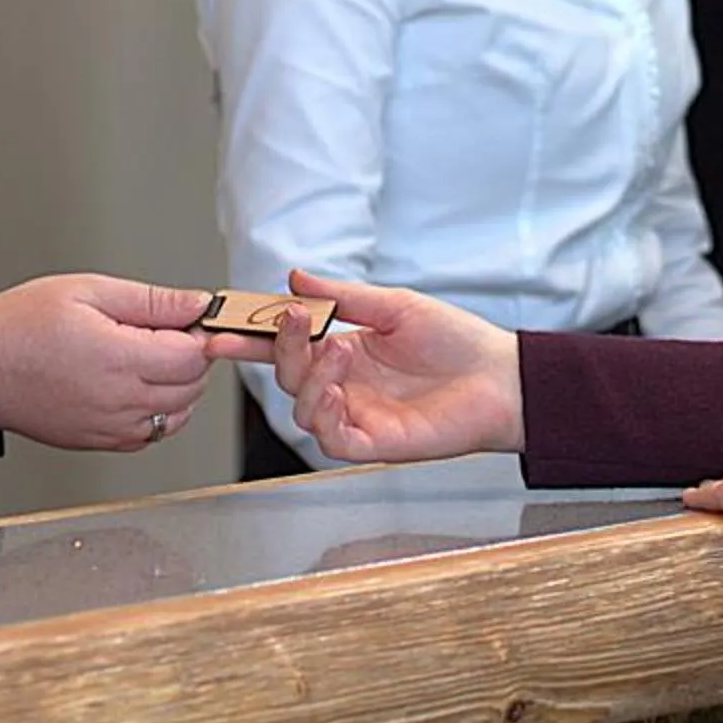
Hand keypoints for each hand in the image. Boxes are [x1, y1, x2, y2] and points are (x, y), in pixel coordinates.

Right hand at [0, 274, 214, 452]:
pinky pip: (151, 435)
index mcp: (119, 359)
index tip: (186, 319)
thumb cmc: (23, 326)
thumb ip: (152, 301)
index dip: (198, 333)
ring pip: (178, 415)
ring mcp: (111, 427)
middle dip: (190, 358)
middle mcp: (120, 400)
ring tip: (146, 358)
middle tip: (164, 332)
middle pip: (192, 387)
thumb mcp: (89, 290)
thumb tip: (197, 304)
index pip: (194, 357)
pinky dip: (157, 413)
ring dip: (177, 387)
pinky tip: (135, 385)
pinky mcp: (100, 442)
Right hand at [216, 270, 522, 463]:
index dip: (252, 338)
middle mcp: (344, 386)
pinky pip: (331, 439)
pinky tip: (335, 391)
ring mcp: (357, 416)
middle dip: (281, 348)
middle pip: (287, 375)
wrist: (502, 378)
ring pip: (302, 408)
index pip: (288, 346)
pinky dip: (323, 416)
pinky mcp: (374, 444)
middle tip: (294, 320)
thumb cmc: (456, 342)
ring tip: (339, 350)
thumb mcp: (396, 307)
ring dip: (309, 377)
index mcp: (344, 351)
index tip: (221, 326)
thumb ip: (345, 297)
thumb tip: (295, 277)